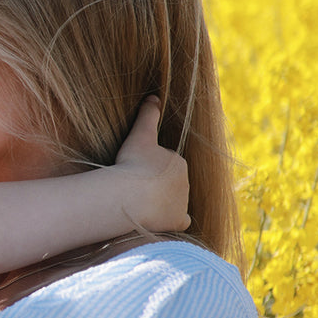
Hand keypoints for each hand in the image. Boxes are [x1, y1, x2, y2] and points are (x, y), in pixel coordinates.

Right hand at [114, 97, 189, 234]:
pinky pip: (181, 221)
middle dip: (159, 187)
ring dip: (163, 204)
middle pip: (172, 184)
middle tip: (137, 190)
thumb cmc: (132, 164)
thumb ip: (147, 115)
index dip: (151, 169)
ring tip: (142, 206)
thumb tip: (154, 96)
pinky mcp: (177, 220)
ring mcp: (182, 202)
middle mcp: (185, 182)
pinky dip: (174, 221)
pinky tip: (162, 221)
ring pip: (175, 202)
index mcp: (179, 162)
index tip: (136, 173)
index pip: (166, 165)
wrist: (131, 195)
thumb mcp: (139, 135)